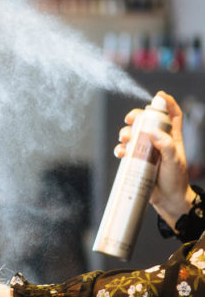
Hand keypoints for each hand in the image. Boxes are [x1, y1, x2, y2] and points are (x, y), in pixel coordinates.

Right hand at [115, 91, 194, 227]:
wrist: (169, 201)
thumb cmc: (176, 180)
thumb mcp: (174, 161)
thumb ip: (165, 145)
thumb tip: (151, 130)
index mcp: (172, 137)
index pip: (173, 115)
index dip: (167, 103)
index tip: (159, 96)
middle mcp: (158, 141)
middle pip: (147, 120)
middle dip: (137, 116)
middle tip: (130, 119)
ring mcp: (147, 150)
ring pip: (133, 134)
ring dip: (125, 133)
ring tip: (125, 140)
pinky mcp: (137, 160)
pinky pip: (125, 150)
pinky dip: (120, 149)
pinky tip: (121, 153)